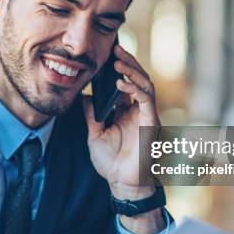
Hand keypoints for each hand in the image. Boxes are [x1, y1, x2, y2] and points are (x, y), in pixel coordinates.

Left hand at [83, 44, 164, 233]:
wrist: (122, 184)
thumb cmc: (112, 162)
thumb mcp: (94, 133)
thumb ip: (91, 114)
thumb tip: (82, 96)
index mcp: (126, 110)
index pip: (124, 82)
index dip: (117, 67)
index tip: (105, 53)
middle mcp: (138, 109)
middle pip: (137, 78)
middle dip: (126, 62)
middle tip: (114, 49)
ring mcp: (146, 115)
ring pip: (145, 83)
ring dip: (132, 70)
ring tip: (116, 61)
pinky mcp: (151, 122)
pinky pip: (147, 99)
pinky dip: (135, 88)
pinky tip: (121, 82)